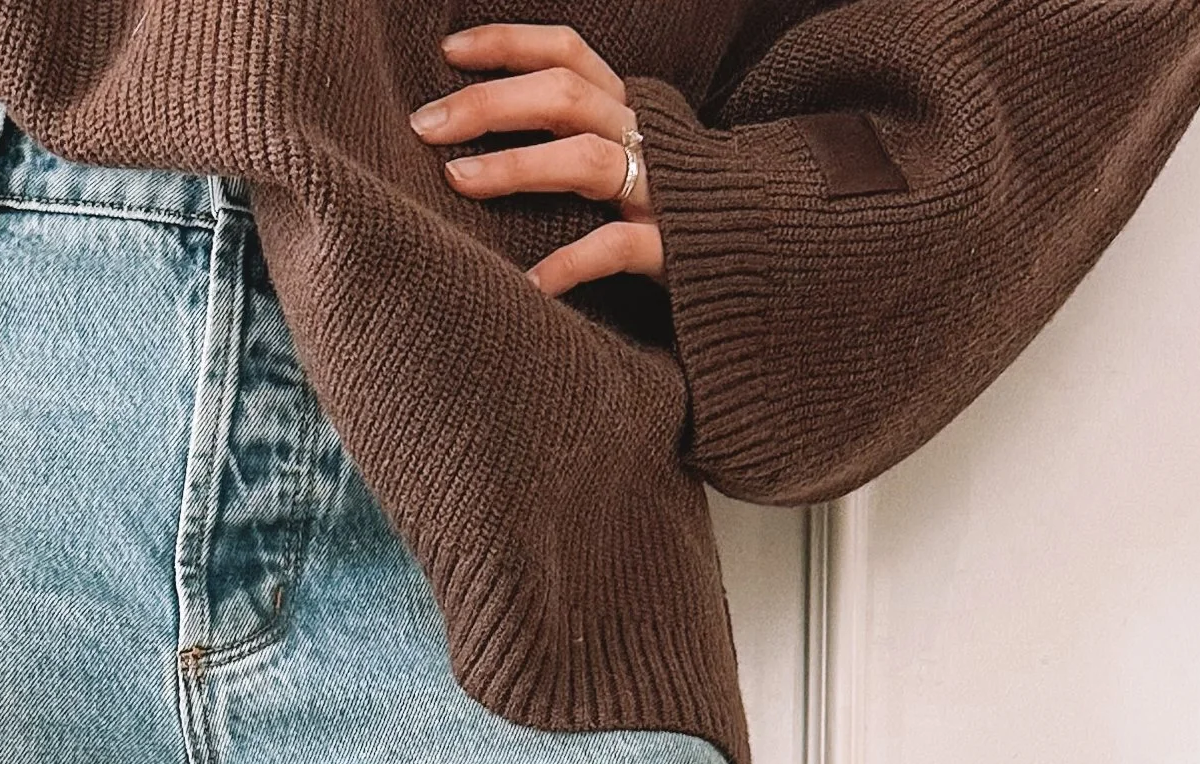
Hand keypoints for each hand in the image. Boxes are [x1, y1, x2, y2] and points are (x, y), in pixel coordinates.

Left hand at [411, 24, 663, 297]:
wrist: (773, 250)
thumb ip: (580, 137)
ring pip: (587, 160)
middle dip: (491, 103)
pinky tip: (530, 284)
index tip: (448, 52)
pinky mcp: (676, 250)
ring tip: (459, 180)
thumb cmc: (683, 208)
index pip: (569, 53)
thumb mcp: (635, 155)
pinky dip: (571, 264)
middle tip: (427, 124)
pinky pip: (618, 248)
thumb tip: (488, 132)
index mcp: (633, 109)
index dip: (510, 44)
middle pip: (565, 96)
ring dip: (518, 165)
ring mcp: (662, 192)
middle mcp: (646, 138)